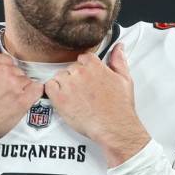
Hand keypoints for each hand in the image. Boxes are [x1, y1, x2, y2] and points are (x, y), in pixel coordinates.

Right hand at [0, 39, 42, 155]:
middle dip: (12, 79)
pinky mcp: (23, 101)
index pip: (7, 59)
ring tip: (10, 98)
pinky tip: (26, 97)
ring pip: (26, 79)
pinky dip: (35, 92)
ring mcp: (15, 85)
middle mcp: (5, 72)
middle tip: (3, 91)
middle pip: (17, 70)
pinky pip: (37, 89)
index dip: (4, 70)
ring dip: (21, 87)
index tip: (2, 78)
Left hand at [45, 44, 149, 166]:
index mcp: (94, 66)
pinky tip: (63, 98)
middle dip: (75, 78)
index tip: (87, 77)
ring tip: (75, 97)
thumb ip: (118, 60)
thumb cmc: (119, 107)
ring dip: (64, 85)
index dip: (85, 68)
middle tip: (83, 91)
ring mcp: (68, 85)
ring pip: (59, 77)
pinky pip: (49, 87)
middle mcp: (80, 72)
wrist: (114, 127)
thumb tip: (118, 48)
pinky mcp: (59, 98)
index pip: (83, 58)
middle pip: (71, 68)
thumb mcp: (124, 79)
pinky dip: (53, 91)